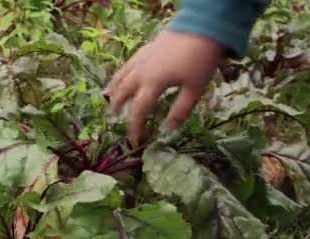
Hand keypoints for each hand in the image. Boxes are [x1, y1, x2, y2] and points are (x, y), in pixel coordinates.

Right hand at [105, 30, 223, 144]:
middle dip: (117, 106)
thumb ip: (180, 111)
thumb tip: (167, 129)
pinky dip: (120, 74)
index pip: (138, 110)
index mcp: (153, 84)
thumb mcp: (195, 89)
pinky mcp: (146, 49)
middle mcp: (142, 72)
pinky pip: (127, 65)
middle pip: (123, 92)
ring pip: (121, 76)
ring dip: (113, 89)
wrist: (202, 26)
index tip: (134, 141)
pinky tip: (121, 76)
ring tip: (107, 97)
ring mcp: (142, 59)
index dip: (134, 127)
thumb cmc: (200, 60)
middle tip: (113, 117)